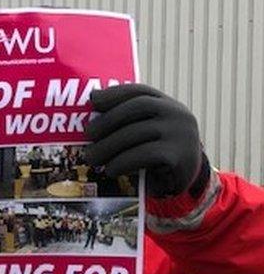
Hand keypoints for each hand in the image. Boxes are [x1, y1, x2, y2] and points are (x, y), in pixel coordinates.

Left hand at [85, 84, 207, 197]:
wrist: (185, 182)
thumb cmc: (156, 155)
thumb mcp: (146, 134)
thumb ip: (128, 123)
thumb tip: (91, 122)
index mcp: (168, 105)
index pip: (140, 91)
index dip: (115, 93)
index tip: (93, 100)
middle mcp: (177, 114)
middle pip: (138, 107)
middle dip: (108, 119)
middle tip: (88, 134)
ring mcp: (181, 133)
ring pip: (137, 132)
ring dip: (108, 145)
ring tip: (91, 158)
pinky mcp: (180, 155)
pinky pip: (145, 154)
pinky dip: (122, 162)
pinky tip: (110, 170)